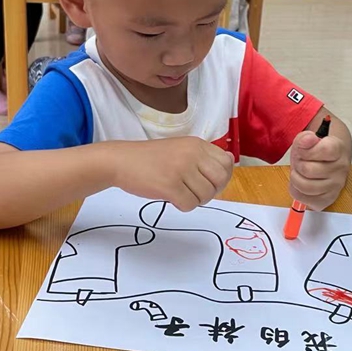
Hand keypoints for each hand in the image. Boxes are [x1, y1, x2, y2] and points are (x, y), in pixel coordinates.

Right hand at [111, 138, 233, 211]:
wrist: (121, 160)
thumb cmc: (151, 158)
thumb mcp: (181, 148)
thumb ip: (203, 156)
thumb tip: (230, 162)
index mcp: (196, 144)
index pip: (227, 162)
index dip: (222, 177)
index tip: (208, 182)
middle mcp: (192, 154)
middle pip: (220, 181)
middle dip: (211, 191)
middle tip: (195, 191)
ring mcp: (181, 169)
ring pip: (206, 196)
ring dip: (195, 200)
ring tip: (179, 193)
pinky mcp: (170, 186)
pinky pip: (190, 205)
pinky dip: (182, 206)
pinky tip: (172, 198)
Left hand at [289, 131, 348, 210]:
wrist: (331, 161)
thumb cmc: (317, 151)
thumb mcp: (308, 139)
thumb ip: (305, 138)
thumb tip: (308, 140)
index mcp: (338, 149)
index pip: (325, 150)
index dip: (306, 150)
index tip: (302, 148)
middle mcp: (340, 169)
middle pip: (308, 170)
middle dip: (298, 164)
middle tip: (300, 161)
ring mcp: (336, 186)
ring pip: (305, 186)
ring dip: (295, 178)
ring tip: (299, 173)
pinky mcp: (328, 199)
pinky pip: (304, 199)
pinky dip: (296, 191)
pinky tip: (300, 183)